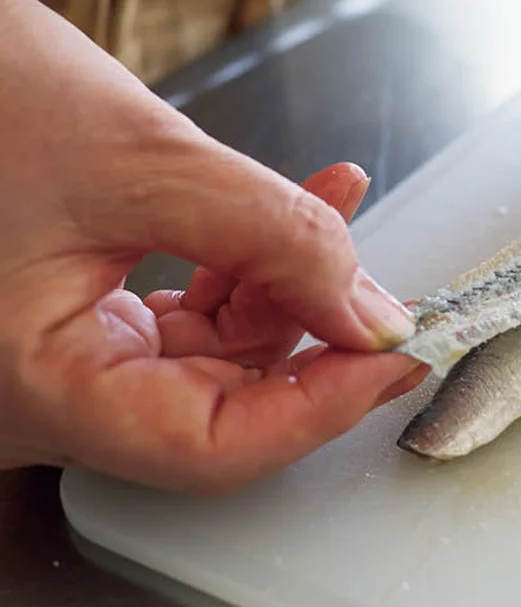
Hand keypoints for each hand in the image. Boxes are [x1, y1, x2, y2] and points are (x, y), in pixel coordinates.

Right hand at [0, 0, 424, 493]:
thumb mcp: (143, 159)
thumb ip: (273, 238)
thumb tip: (372, 310)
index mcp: (34, 389)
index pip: (214, 447)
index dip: (324, 406)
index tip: (399, 352)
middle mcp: (44, 394)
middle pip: (224, 404)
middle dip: (318, 336)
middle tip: (390, 287)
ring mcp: (59, 354)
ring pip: (214, 352)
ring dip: (290, 283)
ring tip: (338, 209)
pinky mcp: (73, 310)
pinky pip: (185, 309)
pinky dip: (247, 261)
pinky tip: (297, 207)